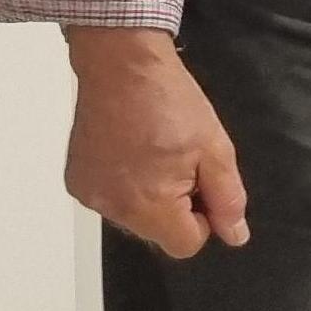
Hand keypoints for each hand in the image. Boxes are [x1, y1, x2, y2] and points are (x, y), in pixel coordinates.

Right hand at [65, 28, 246, 257]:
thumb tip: (235, 237)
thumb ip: (226, 198)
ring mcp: (88, 195)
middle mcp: (111, 208)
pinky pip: (110, 197)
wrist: (122, 65)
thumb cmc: (173, 103)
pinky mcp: (75, 179)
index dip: (202, 218)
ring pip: (134, 215)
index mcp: (148, 206)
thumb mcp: (215, 149)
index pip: (185, 245)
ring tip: (155, 150)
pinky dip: (124, 183)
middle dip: (175, 205)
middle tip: (180, 161)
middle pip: (157, 232)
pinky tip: (130, 149)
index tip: (202, 183)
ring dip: (149, 195)